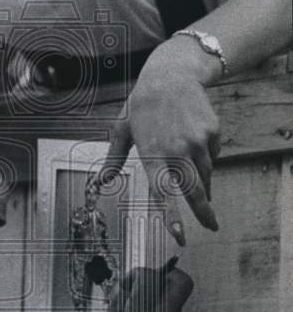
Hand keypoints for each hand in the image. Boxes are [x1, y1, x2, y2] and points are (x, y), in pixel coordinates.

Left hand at [96, 67, 220, 245]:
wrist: (171, 75)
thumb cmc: (142, 105)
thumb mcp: (122, 130)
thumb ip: (113, 159)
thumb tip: (100, 182)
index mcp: (152, 155)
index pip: (162, 193)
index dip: (171, 217)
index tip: (180, 236)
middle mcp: (176, 151)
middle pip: (194, 192)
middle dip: (204, 213)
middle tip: (211, 226)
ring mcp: (196, 142)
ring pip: (205, 176)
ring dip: (203, 186)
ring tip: (199, 186)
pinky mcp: (212, 133)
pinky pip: (212, 156)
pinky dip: (205, 158)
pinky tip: (193, 144)